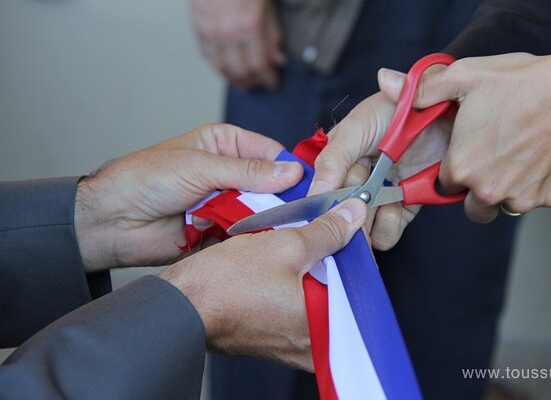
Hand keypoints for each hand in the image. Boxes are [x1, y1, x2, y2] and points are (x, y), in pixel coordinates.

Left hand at [75, 124, 303, 271]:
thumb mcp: (200, 167)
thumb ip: (247, 172)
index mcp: (224, 145)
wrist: (113, 221)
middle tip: (306, 212)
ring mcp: (226, 203)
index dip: (290, 167)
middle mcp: (229, 173)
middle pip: (270, 184)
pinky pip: (246, 234)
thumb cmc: (147, 179)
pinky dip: (254, 239)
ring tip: (288, 229)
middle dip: (283, 197)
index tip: (311, 184)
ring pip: (262, 211)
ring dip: (270, 220)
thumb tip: (291, 172)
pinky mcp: (220, 231)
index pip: (270, 152)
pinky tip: (268, 244)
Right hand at [160, 198, 366, 370]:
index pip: (359, 285)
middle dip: (332, 261)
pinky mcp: (273, 338)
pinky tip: (279, 267)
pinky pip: (297, 309)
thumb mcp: (284, 245)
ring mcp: (290, 345)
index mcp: (321, 326)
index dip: (352, 250)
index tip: (342, 230)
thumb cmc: (224, 285)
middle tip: (318, 237)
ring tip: (296, 251)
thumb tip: (351, 216)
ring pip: (318, 300)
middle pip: (340, 293)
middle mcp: (311, 344)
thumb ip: (326, 231)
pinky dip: (295, 286)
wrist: (181, 303)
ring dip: (312, 272)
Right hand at [190, 0, 285, 89]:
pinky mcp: (198, 30)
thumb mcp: (267, 6)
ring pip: (223, 68)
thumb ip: (273, 36)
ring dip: (234, 80)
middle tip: (258, 86)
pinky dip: (218, 68)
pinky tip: (226, 70)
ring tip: (242, 83)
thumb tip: (278, 60)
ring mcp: (211, 33)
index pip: (260, 65)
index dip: (267, 79)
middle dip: (252, 82)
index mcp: (250, 26)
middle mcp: (229, 33)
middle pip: (241, 71)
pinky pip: (208, 57)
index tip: (273, 84)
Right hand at [308, 79, 451, 249]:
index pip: (322, 194)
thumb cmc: (399, 108)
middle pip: (341, 217)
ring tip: (386, 200)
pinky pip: (387, 233)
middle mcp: (354, 181)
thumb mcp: (358, 127)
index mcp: (337, 161)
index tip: (334, 208)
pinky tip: (398, 204)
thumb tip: (315, 191)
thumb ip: (333, 159)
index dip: (327, 205)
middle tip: (365, 205)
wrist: (445, 113)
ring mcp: (379, 197)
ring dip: (370, 223)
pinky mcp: (402, 209)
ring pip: (361, 231)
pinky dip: (390, 224)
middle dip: (349, 217)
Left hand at [388, 52, 550, 221]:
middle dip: (476, 188)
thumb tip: (386, 82)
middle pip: (472, 206)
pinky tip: (537, 158)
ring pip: (502, 206)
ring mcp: (521, 196)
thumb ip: (422, 89)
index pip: (444, 184)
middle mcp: (488, 189)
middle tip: (490, 159)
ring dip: (504, 189)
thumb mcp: (463, 77)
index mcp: (461, 166)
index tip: (465, 153)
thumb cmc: (518, 83)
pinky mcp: (549, 197)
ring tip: (513, 157)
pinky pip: (534, 200)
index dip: (454, 168)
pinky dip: (534, 185)